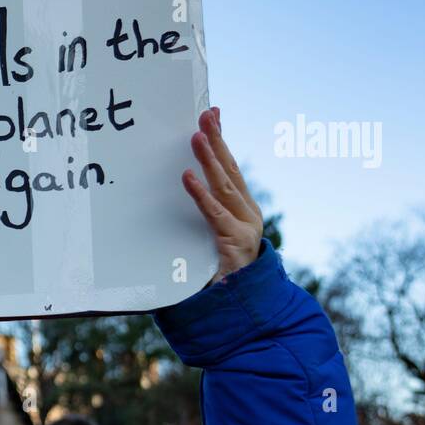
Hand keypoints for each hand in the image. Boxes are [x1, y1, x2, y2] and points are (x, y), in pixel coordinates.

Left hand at [182, 107, 264, 283]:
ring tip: (196, 137)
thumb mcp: (208, 240)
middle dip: (218, 141)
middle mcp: (248, 215)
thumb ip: (201, 218)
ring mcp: (244, 229)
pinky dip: (200, 195)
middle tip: (205, 115)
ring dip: (210, 160)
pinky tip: (187, 177)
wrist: (240, 311)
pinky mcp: (234, 244)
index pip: (231, 168)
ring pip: (225, 187)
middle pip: (231, 170)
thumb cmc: (219, 274)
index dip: (221, 141)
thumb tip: (177, 190)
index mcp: (242, 210)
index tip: (212, 114)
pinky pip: (214, 215)